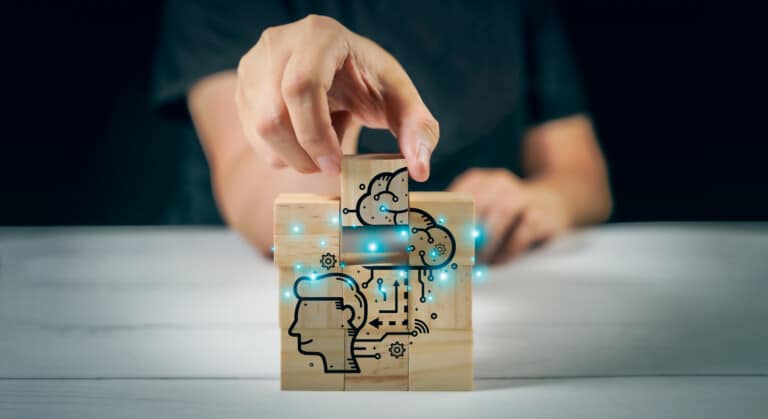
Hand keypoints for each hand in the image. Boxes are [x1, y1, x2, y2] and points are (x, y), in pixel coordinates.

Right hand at [235, 14, 438, 179]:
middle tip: (331, 167)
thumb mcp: (401, 101)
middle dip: (304, 155)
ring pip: (259, 129)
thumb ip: (419, 131)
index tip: (336, 165)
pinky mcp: (243, 86)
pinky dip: (280, 152)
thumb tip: (419, 169)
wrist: (341, 72)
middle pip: (273, 115)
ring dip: (293, 157)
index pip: (301, 86)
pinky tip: (303, 138)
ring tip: (322, 146)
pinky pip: (252, 135)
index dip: (316, 134)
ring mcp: (254, 64)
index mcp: (320, 36)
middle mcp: (279, 43)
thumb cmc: (371, 84)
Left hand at [449, 168, 571, 263]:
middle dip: (467, 231)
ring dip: (487, 241)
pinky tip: (499, 261)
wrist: (553, 202)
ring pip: (503, 211)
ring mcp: (524, 196)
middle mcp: (500, 183)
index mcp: (479, 181)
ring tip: (479, 262)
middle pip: (479, 201)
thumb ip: (461, 225)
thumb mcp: (483, 212)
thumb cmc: (507, 216)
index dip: (448, 219)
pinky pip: (523, 231)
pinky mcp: (543, 215)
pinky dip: (508, 249)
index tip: (440, 240)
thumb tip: (439, 246)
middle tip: (458, 255)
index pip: (457, 196)